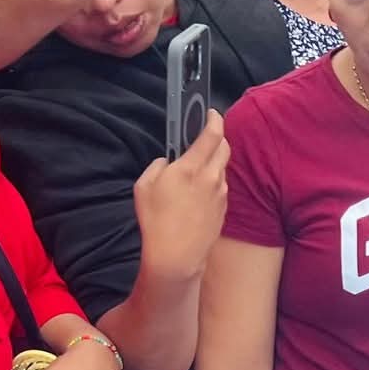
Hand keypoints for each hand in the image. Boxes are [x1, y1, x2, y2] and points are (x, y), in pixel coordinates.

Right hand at [133, 111, 228, 281]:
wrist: (177, 257)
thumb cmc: (156, 222)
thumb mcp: (143, 186)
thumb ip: (158, 165)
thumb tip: (168, 162)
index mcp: (192, 167)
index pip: (213, 133)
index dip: (213, 118)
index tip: (210, 112)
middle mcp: (211, 177)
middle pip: (224, 146)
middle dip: (217, 137)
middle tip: (204, 136)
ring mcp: (220, 194)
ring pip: (223, 167)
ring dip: (214, 161)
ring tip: (196, 169)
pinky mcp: (223, 209)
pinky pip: (221, 187)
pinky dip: (213, 182)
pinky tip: (198, 192)